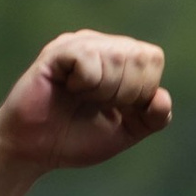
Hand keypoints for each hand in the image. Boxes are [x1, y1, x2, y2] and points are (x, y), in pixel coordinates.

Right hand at [0, 31, 172, 172]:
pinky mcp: (56, 52)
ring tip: (81, 97)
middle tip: (97, 104)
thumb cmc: (76, 138)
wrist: (34, 151)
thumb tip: (161, 97)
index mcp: (118, 59)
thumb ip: (153, 118)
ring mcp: (77, 44)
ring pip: (118, 56)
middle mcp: (99, 45)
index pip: (153, 58)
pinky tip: (68, 89)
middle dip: (125, 92)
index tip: (116, 108)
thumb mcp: (126, 131)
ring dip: (105, 90)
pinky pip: (88, 60)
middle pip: (141, 55)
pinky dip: (86, 84)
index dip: (142, 91)